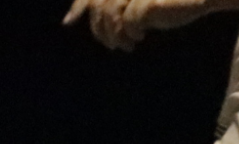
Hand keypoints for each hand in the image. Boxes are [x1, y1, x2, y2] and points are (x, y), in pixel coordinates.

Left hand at [63, 0, 214, 50]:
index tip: (68, 21)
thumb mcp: (139, 4)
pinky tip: (139, 38)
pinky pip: (129, 20)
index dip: (80, 5)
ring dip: (114, 34)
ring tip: (125, 45)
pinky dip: (130, 32)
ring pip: (111, 14)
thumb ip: (118, 8)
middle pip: (100, 5)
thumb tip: (89, 21)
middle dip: (99, 28)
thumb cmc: (170, 0)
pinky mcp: (147, 1)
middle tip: (110, 44)